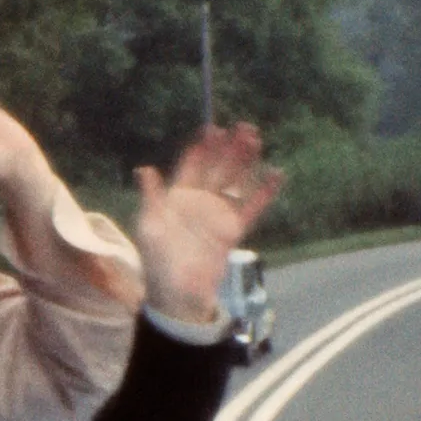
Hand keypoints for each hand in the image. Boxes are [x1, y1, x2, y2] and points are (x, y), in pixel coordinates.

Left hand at [134, 123, 282, 323]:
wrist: (178, 294)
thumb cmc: (157, 261)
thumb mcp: (149, 227)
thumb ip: (151, 197)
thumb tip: (144, 169)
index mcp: (176, 198)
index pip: (190, 167)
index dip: (201, 149)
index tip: (212, 128)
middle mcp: (198, 202)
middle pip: (217, 169)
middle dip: (229, 149)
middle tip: (243, 127)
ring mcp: (217, 215)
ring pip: (235, 182)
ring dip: (245, 163)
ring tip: (256, 140)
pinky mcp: (233, 230)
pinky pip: (251, 207)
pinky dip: (264, 192)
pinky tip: (275, 174)